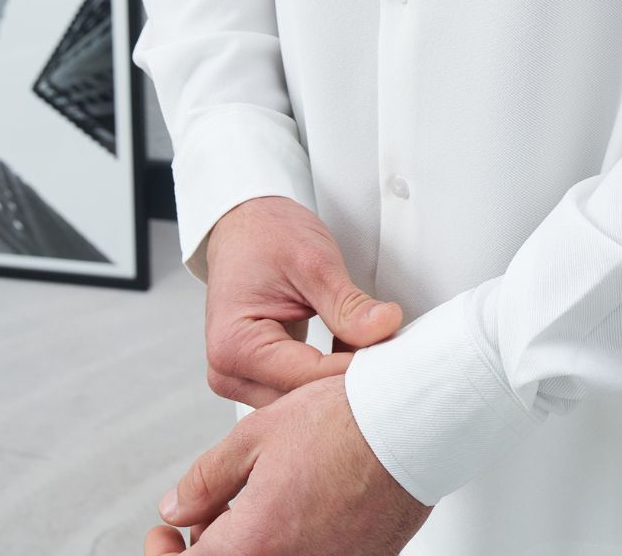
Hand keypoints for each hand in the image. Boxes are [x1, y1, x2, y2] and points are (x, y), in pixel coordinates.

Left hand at [142, 372, 432, 554]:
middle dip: (208, 546)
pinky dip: (294, 539)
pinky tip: (299, 504)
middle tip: (205, 517)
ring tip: (256, 501)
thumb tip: (175, 507)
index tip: (165, 535)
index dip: (166, 553)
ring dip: (252, 542)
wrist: (413, 419)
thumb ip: (208, 479)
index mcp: (258, 540)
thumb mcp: (258, 433)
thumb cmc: (345, 418)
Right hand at [201, 196, 402, 407]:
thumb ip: (348, 304)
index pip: (305, 378)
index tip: (392, 356)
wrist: (246, 221)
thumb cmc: (267, 235)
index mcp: (233, 346)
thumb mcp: (314, 263)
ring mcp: (240, 377)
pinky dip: (328, 372)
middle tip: (389, 351)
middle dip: (347, 379)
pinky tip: (350, 347)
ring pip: (301, 401)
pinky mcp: (257, 375)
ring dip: (338, 378)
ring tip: (371, 346)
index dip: (353, 370)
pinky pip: (298, 389)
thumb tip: (386, 327)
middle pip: (300, 399)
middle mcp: (229, 371)